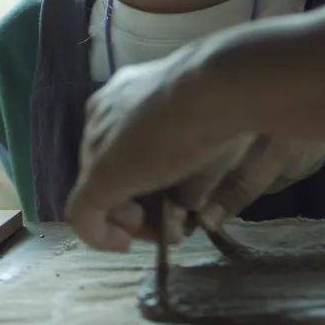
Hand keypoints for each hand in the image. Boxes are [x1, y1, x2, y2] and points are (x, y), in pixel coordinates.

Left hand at [66, 0, 324, 249]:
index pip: (119, 139)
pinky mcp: (98, 176)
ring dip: (128, 219)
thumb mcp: (223, 120)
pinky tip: (132, 242)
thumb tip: (212, 197)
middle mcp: (105, 108)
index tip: (175, 198)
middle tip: (171, 223)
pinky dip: (104, 236)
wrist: (227, 82)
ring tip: (165, 231)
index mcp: (130, 88)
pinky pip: (83, 216)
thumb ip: (206, 152)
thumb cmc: (242, 93)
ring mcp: (99, 142)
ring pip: (97, 191)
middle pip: (105, 165)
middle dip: (135, 199)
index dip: (142, 174)